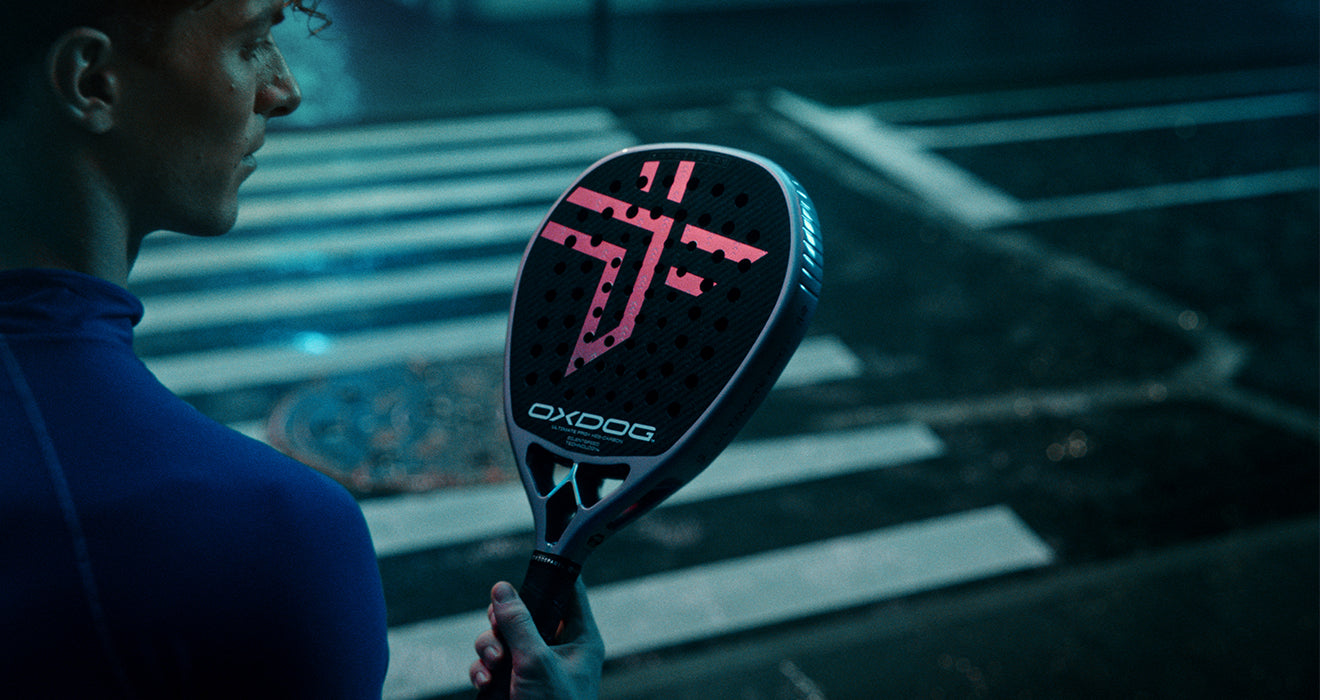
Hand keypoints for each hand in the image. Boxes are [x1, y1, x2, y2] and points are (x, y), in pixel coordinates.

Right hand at [470, 579, 603, 699]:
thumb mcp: (536, 662)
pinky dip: (484, 670)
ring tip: (494, 664)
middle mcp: (559, 648)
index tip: (527, 567)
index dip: (550, 577)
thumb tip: (502, 589)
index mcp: (579, 638)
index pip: (569, 592)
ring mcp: (535, 666)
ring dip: (490, 648)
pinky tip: (485, 682)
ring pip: (503, 638)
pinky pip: (492, 664)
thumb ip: (518, 624)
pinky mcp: (514, 682)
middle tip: (497, 627)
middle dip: (503, 622)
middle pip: (525, 612)